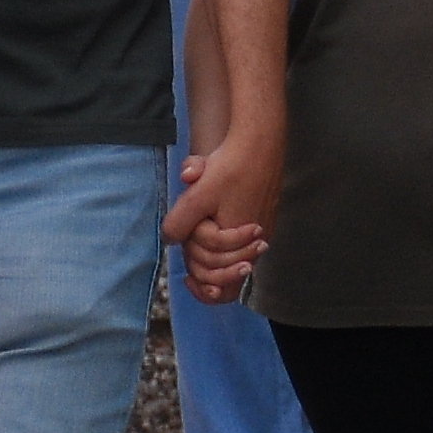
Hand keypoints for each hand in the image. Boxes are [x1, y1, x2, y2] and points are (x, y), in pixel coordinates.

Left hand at [166, 126, 283, 301]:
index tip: (187, 279)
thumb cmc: (231, 169)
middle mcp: (254, 243)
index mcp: (239, 245)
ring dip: (208, 244)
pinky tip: (212, 215)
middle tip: (189, 238)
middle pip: (222, 270)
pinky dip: (222, 234)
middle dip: (200, 259)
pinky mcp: (262, 216)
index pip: (224, 288)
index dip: (204, 290)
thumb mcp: (197, 197)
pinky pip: (239, 238)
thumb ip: (178, 224)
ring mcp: (261, 230)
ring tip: (199, 224)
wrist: (260, 142)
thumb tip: (170, 240)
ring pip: (229, 254)